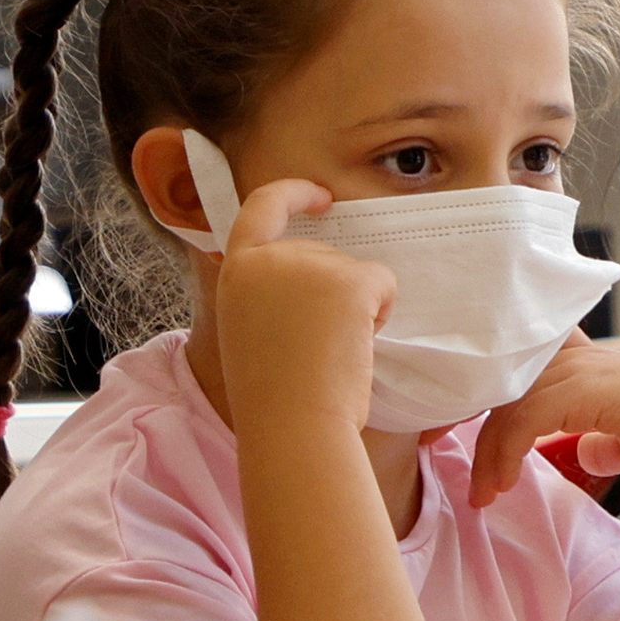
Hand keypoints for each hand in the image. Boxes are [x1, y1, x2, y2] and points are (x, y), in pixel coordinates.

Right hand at [214, 179, 394, 431]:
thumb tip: (316, 282)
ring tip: (329, 353)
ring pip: (355, 271)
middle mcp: (268, 259)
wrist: (292, 426)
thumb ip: (270, 295)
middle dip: (337, 294)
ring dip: (357, 309)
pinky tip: (355, 346)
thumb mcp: (251, 332)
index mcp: (236, 272)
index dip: (292, 194)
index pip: (260, 208)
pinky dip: (382, 312)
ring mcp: (307, 265)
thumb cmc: (275, 399)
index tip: (319, 197)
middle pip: (323, 254)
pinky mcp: (347, 280)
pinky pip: (383, 282)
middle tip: (319, 349)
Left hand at [469, 334, 619, 507]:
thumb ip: (602, 440)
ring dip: (488, 453)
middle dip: (471, 424)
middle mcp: (579, 355)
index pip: (521, 368)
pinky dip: (504, 454)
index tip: (469, 441)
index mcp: (589, 361)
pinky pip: (523, 419)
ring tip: (482, 494)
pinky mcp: (582, 388)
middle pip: (502, 382)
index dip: (491, 400)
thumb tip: (582, 451)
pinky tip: (501, 484)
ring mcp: (581, 367)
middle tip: (454, 467)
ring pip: (507, 403)